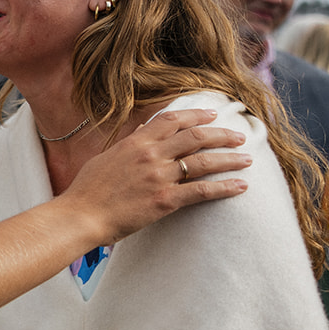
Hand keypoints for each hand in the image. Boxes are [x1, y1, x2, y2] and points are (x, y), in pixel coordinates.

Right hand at [64, 108, 249, 245]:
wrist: (81, 215)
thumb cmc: (88, 189)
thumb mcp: (106, 157)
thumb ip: (128, 144)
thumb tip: (141, 131)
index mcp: (136, 142)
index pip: (172, 120)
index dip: (196, 115)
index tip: (213, 114)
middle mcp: (151, 155)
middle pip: (195, 136)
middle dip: (222, 134)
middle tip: (239, 137)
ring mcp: (159, 177)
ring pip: (204, 161)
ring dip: (229, 159)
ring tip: (247, 159)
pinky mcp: (165, 200)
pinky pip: (202, 191)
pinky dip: (224, 188)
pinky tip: (240, 186)